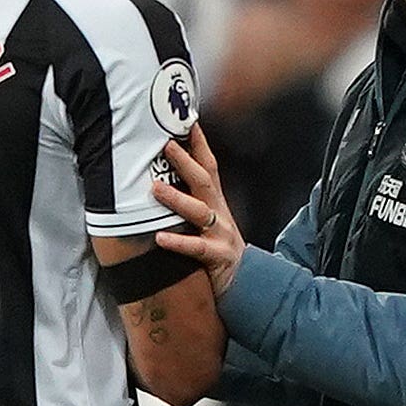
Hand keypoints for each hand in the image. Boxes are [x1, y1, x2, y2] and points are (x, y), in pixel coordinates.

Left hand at [153, 123, 244, 296]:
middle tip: (165, 144)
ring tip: (156, 189)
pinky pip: (196, 248)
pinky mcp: (218, 257)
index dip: (199, 144)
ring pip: (199, 212)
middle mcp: (220, 214)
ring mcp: (220, 235)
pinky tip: (159, 238)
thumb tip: (162, 182)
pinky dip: (178, 242)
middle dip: (185, 162)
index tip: (187, 121)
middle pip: (204, 181)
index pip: (208, 167)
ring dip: (177, 198)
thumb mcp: (208, 223)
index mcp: (216, 203)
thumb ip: (193, 203)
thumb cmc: (219, 251)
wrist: (249, 284)